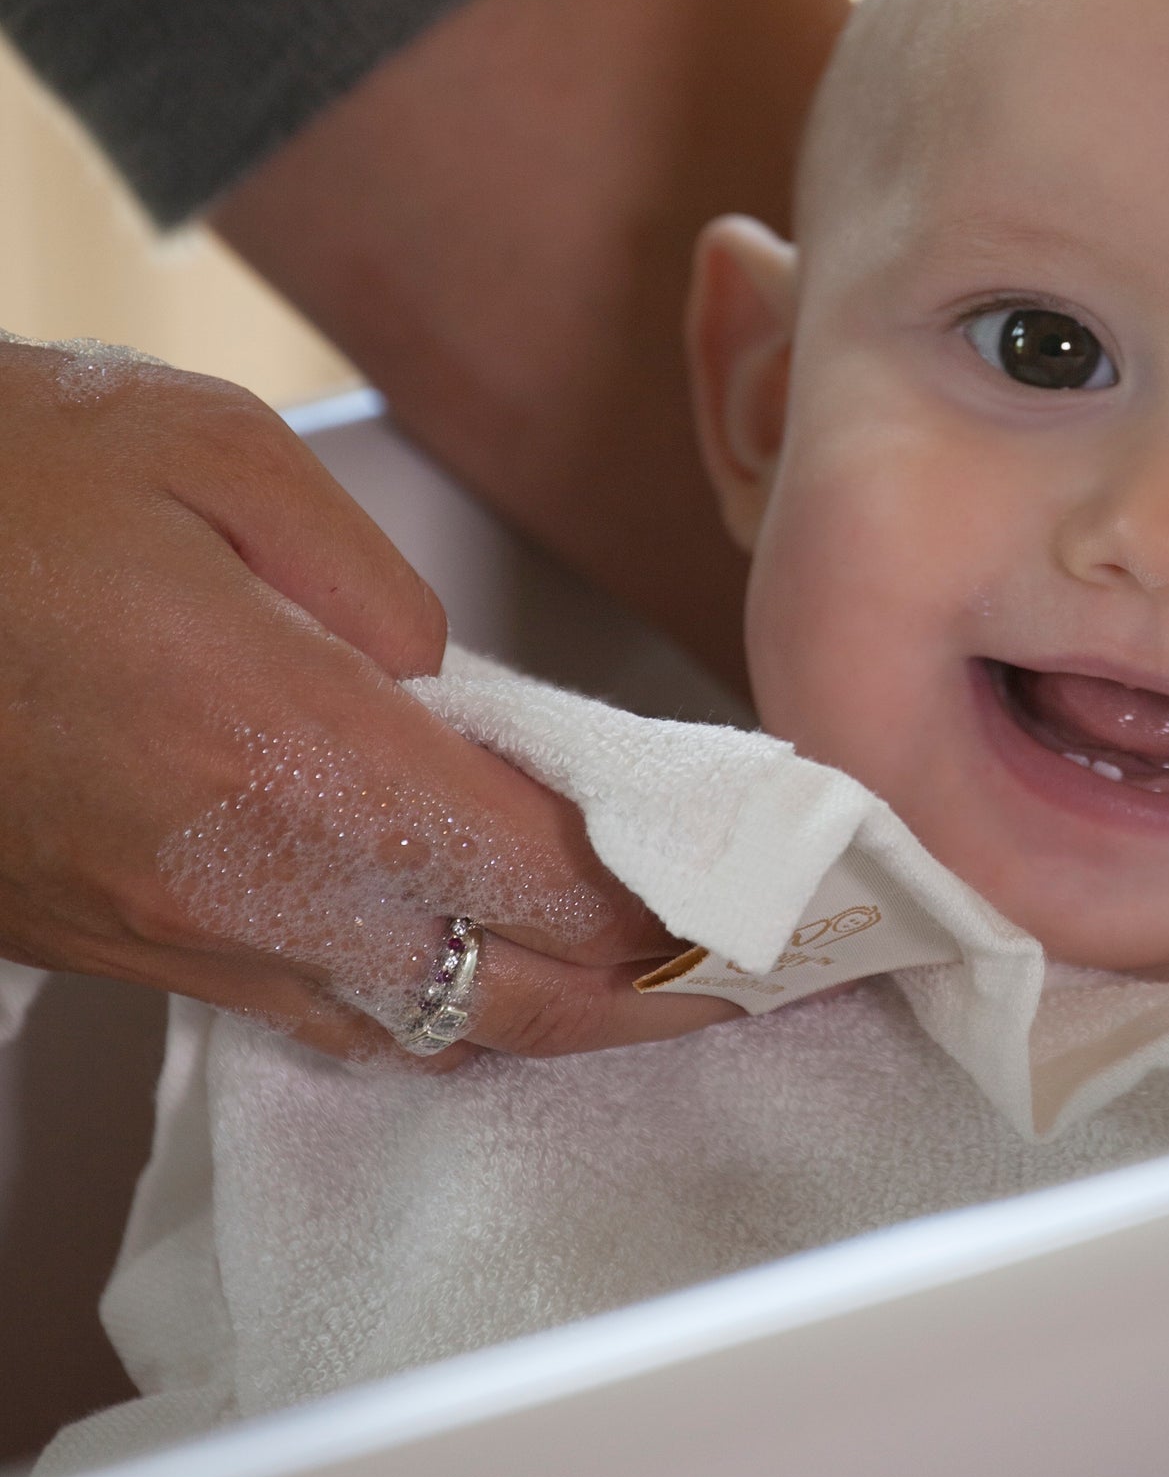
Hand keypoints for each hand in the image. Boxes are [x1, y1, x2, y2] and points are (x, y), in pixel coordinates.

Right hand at [0, 341, 734, 1064]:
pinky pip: (304, 1008)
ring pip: (402, 1024)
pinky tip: (467, 965)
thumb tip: (448, 682)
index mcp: (274, 744)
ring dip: (536, 1011)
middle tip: (739, 982)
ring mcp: (162, 929)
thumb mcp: (205, 452)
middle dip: (636, 997)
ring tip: (638, 983)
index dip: (658, 896)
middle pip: (492, 991)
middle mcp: (228, 873)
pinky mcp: (110, 941)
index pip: (532, 870)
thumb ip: (370, 581)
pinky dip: (416, 1000)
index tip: (749, 892)